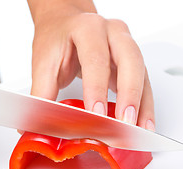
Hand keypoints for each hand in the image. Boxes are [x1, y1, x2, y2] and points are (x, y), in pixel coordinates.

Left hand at [27, 0, 154, 130]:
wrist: (65, 23)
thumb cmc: (56, 39)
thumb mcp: (44, 63)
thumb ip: (42, 93)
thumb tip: (37, 123)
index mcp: (87, 28)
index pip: (95, 58)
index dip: (97, 88)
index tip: (96, 113)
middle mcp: (112, 32)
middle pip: (129, 61)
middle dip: (129, 95)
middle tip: (124, 123)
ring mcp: (125, 45)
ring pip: (141, 73)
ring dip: (142, 104)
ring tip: (139, 130)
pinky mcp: (131, 62)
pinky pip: (144, 83)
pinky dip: (144, 105)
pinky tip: (142, 123)